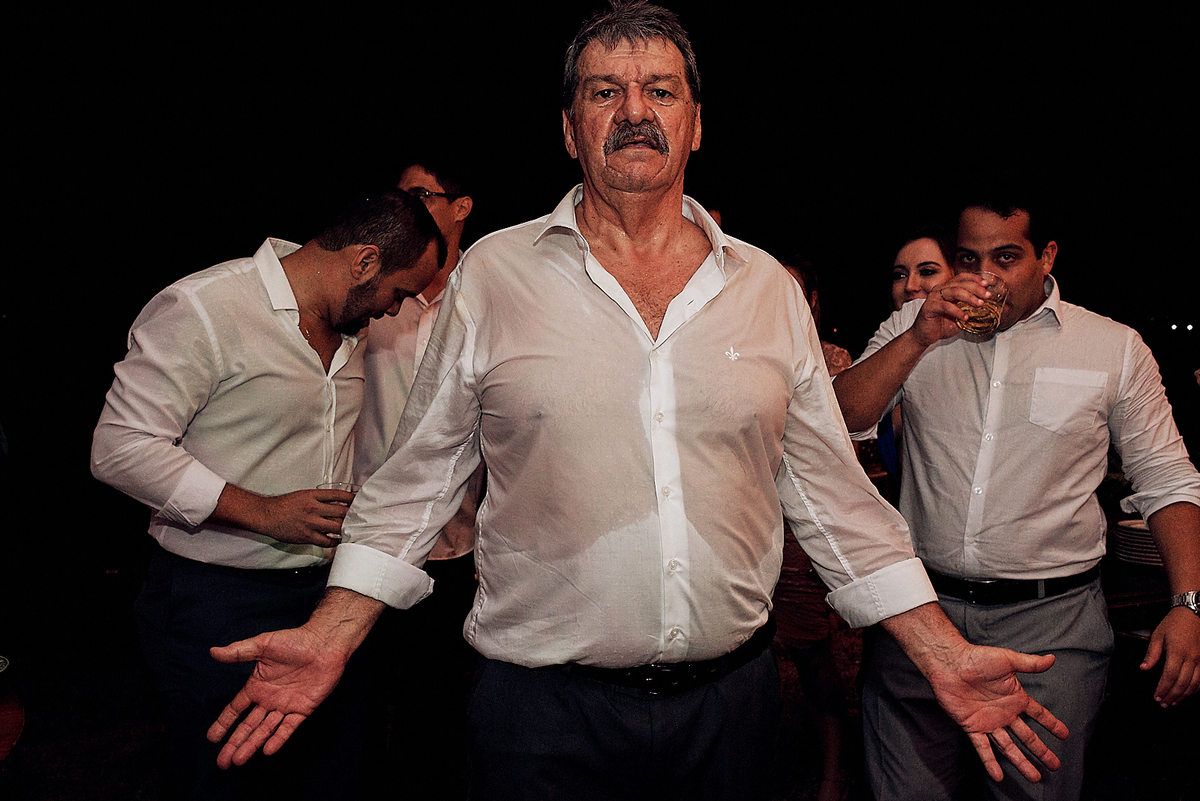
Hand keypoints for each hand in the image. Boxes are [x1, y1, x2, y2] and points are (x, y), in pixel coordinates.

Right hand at [206, 626, 347, 767]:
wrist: (325, 643)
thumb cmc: (295, 640)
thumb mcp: (263, 644)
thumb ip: (239, 652)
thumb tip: (212, 652)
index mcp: (257, 686)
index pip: (235, 709)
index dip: (223, 724)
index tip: (211, 738)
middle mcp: (269, 699)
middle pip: (248, 726)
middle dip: (234, 743)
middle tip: (222, 762)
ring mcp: (285, 706)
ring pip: (265, 730)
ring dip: (252, 745)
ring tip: (238, 761)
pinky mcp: (303, 709)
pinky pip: (289, 727)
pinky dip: (278, 738)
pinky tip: (266, 750)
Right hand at [258, 488, 356, 544]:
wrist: (267, 515)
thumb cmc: (285, 504)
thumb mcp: (303, 495)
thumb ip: (320, 498)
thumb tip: (338, 502)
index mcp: (313, 495)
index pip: (339, 495)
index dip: (352, 498)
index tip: (360, 500)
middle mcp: (314, 508)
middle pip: (342, 512)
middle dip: (353, 515)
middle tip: (360, 517)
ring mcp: (311, 523)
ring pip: (337, 527)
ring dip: (346, 528)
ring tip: (352, 529)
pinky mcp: (307, 536)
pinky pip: (327, 541)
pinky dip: (335, 541)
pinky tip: (338, 539)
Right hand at [909, 273, 994, 346]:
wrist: (924, 335)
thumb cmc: (940, 325)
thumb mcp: (959, 315)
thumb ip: (969, 309)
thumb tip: (986, 309)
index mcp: (946, 289)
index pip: (961, 278)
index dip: (974, 278)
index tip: (986, 284)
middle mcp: (940, 290)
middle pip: (960, 283)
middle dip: (976, 288)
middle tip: (987, 296)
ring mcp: (934, 297)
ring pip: (954, 291)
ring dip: (970, 297)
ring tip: (980, 304)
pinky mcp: (930, 307)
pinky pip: (946, 306)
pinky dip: (957, 311)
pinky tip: (965, 317)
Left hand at [926, 643, 1069, 782]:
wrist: (950, 664)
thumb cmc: (977, 658)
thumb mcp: (1008, 659)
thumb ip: (1030, 664)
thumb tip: (1052, 659)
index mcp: (1015, 698)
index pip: (1039, 714)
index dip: (1051, 724)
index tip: (1065, 735)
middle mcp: (1004, 713)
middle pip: (1027, 736)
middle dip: (1041, 751)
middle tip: (1055, 765)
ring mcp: (989, 722)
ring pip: (1008, 747)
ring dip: (1021, 762)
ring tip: (1034, 777)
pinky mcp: (972, 726)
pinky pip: (983, 748)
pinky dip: (990, 762)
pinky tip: (998, 776)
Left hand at [1141, 607, 1199, 705]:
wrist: (1192, 613)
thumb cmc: (1173, 623)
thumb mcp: (1158, 635)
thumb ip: (1151, 654)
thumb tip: (1143, 668)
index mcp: (1177, 652)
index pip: (1169, 676)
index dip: (1163, 689)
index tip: (1156, 696)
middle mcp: (1191, 658)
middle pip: (1182, 683)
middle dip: (1172, 696)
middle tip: (1163, 703)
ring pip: (1194, 684)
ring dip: (1184, 696)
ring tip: (1174, 702)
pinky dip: (1195, 689)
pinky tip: (1187, 693)